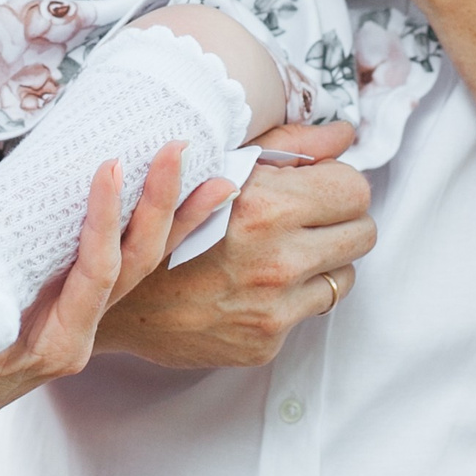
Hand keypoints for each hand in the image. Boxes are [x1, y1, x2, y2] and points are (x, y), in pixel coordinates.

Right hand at [0, 144, 232, 474]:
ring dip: (174, 218)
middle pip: (135, 265)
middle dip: (160, 207)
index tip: (109, 169)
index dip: (104, 223)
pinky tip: (169, 198)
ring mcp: (76, 317)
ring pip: (139, 264)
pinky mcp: (65, 303)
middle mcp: (78, 331)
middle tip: (178, 149)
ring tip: (217, 173)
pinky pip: (118, 263)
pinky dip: (148, 230)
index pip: (95, 276)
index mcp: (56, 344)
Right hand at [92, 121, 374, 369]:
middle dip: (341, 220)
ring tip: (284, 249)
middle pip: (363, 233)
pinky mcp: (265, 342)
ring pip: (345, 276)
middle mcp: (277, 260)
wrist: (112, 287)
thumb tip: (344, 133)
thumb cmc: (166, 215)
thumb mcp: (220, 162)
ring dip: (324, 261)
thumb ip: (291, 146)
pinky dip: (296, 295)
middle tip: (310, 217)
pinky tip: (259, 281)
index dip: (338, 183)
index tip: (319, 185)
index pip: (354, 189)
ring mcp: (272, 308)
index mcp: (268, 206)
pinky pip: (311, 311)